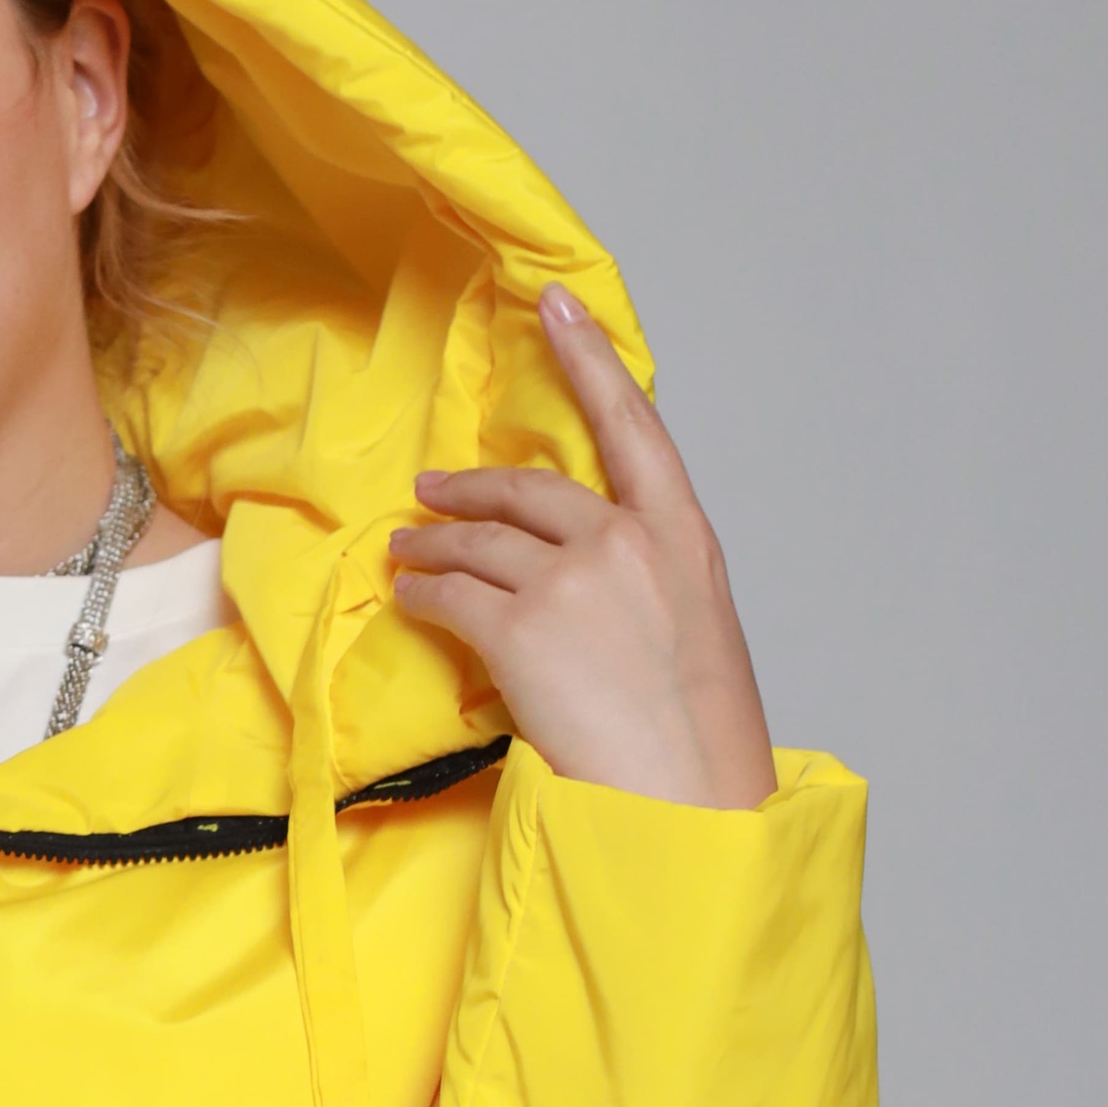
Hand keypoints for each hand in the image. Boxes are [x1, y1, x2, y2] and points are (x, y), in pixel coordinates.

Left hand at [386, 289, 774, 808]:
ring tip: (405, 550)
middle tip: (434, 492)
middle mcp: (628, 542)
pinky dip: (425, 591)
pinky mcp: (519, 629)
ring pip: (479, 540)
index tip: (558, 307)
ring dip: (433, 542)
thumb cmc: (702, 739)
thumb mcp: (698, 634)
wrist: (688, 798)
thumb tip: (599, 581)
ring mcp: (571, 581)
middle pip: (531, 490)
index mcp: (685, 538)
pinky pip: (452, 594)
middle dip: (474, 490)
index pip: (633, 426)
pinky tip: (410, 595)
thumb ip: (651, 584)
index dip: (591, 359)